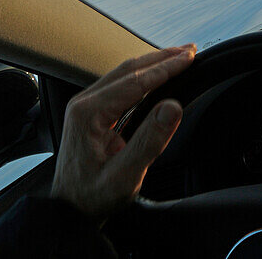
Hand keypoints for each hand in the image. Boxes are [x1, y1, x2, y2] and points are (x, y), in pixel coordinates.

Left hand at [50, 44, 195, 221]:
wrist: (70, 210)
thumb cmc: (93, 197)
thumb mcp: (125, 176)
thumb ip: (150, 141)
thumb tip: (172, 107)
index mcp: (89, 113)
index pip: (136, 81)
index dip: (166, 68)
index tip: (190, 58)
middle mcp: (84, 103)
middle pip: (129, 70)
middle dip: (162, 58)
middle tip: (191, 51)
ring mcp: (85, 106)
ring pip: (124, 74)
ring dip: (154, 64)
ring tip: (179, 57)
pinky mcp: (91, 112)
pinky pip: (120, 85)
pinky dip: (144, 76)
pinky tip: (158, 75)